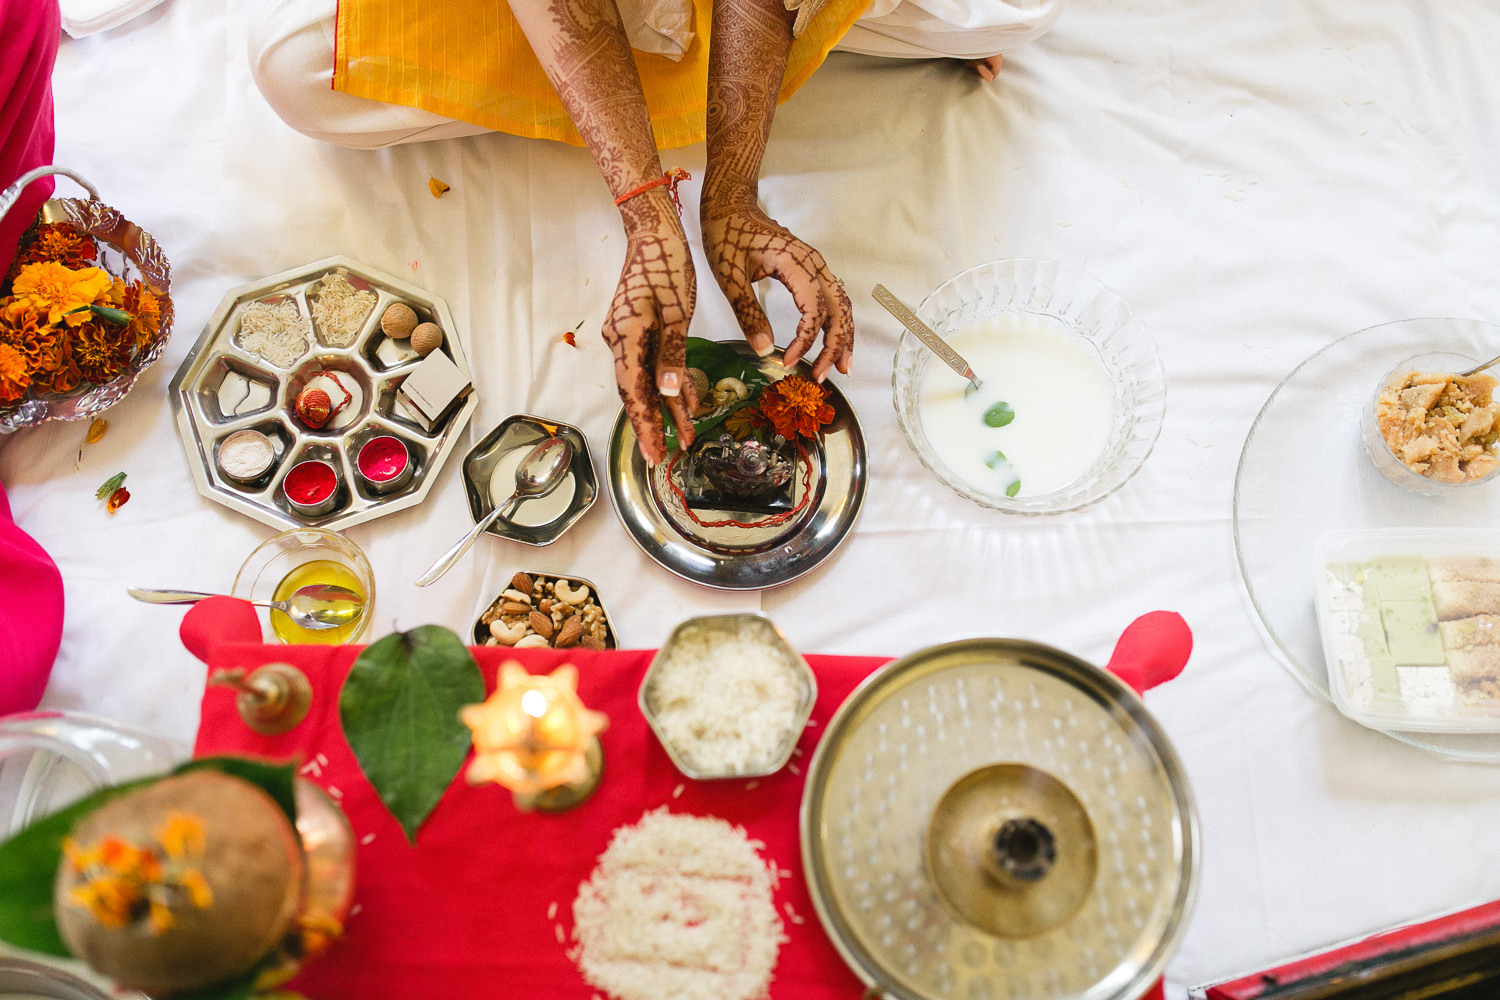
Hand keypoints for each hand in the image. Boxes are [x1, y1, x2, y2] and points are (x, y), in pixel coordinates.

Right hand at [605, 196, 699, 465]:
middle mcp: (621, 339)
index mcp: (627, 336)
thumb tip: (667, 393)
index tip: (653, 453)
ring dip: (666, 408)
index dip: (644, 425)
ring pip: (647, 380)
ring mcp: (627, 334)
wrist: (653, 231)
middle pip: (637, 391)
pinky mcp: (639, 328)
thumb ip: (671, 355)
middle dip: (652, 426)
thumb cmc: (666, 265)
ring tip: (684, 437)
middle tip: (662, 457)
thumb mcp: (675, 313)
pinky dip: (670, 383)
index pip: (634, 391)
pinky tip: (686, 403)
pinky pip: (654, 363)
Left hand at [702, 205, 853, 380]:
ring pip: (842, 305)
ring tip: (840, 368)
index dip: (805, 341)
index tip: (788, 362)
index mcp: (796, 264)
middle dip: (834, 346)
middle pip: (839, 310)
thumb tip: (763, 349)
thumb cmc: (727, 234)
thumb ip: (747, 312)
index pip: (815, 310)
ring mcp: (816, 266)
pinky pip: (834, 299)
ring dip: (843, 337)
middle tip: (822, 377)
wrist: (730, 206)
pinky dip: (837, 323)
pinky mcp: (811, 269)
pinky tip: (832, 343)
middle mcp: (814, 264)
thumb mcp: (730, 276)